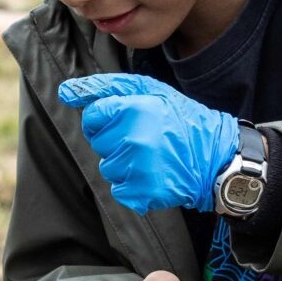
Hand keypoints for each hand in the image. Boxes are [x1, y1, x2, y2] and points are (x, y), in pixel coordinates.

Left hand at [57, 73, 240, 214]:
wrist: (216, 157)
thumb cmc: (181, 120)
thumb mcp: (150, 91)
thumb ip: (105, 88)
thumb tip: (65, 92)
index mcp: (134, 109)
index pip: (93, 116)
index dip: (107, 118)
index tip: (128, 119)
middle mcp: (133, 139)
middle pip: (98, 142)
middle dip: (116, 139)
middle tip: (146, 137)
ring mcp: (137, 168)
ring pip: (107, 167)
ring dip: (124, 163)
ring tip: (152, 155)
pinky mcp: (142, 192)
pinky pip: (119, 189)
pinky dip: (133, 185)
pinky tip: (154, 173)